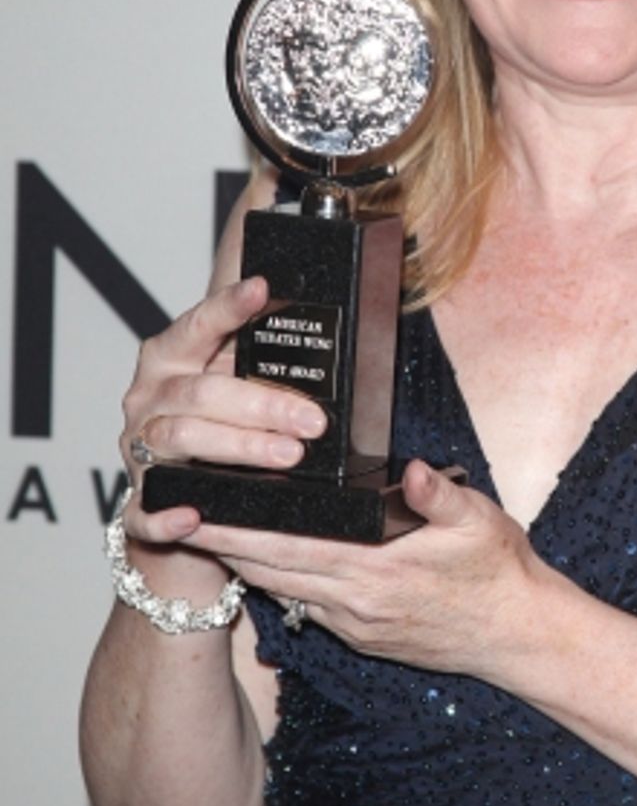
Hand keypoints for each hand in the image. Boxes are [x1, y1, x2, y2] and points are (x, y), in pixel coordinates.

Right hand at [120, 275, 326, 549]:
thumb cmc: (219, 426)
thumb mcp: (235, 383)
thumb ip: (260, 361)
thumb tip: (327, 339)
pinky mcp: (140, 501)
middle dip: (262, 406)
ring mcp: (140, 450)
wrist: (184, 496)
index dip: (227, 307)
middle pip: (200, 393)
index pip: (198, 325)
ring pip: (181, 440)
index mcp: (170, 360)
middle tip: (313, 420)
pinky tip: (195, 516)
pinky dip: (167, 515)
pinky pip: (145, 512)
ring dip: (239, 449)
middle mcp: (150, 399)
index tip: (262, 289)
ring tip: (290, 455)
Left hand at [181, 460, 548, 679]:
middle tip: (175, 517)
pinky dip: (276, 582)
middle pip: (270, 571)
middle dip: (221, 545)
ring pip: (282, 590)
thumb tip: (413, 471)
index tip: (198, 511)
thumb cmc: (500, 572)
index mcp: (377, 569)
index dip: (238, 531)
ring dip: (242, 564)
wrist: (519, 636)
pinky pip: (305, 605)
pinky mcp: (362, 635)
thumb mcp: (481, 522)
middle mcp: (356, 602)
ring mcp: (355, 624)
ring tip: (204, 534)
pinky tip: (259, 562)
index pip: (288, 547)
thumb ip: (440, 496)